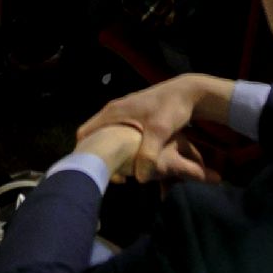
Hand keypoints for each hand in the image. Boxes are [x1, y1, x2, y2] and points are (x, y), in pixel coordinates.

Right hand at [76, 74, 227, 183]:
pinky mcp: (132, 118)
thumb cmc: (171, 108)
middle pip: (94, 137)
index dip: (85, 153)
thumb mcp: (160, 131)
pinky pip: (118, 136)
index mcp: (113, 113)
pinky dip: (120, 149)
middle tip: (114, 176)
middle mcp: (113, 112)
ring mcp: (122, 114)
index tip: (98, 171)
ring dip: (112, 154)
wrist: (187, 93)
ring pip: (107, 137)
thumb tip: (139, 178)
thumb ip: (149, 153)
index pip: (85, 133)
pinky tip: (134, 162)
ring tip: (124, 173)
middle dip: (100, 157)